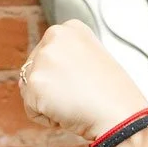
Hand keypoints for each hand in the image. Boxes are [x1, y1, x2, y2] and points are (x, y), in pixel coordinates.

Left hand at [18, 22, 147, 140]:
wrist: (119, 113)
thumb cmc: (111, 93)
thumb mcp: (88, 62)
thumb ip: (61, 61)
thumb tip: (28, 78)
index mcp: (70, 29)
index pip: (47, 56)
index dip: (63, 76)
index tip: (83, 78)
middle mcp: (54, 37)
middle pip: (34, 72)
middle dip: (53, 89)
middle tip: (80, 91)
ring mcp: (42, 58)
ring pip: (31, 91)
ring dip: (49, 103)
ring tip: (75, 100)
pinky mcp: (35, 82)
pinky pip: (31, 109)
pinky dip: (47, 117)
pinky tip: (68, 110)